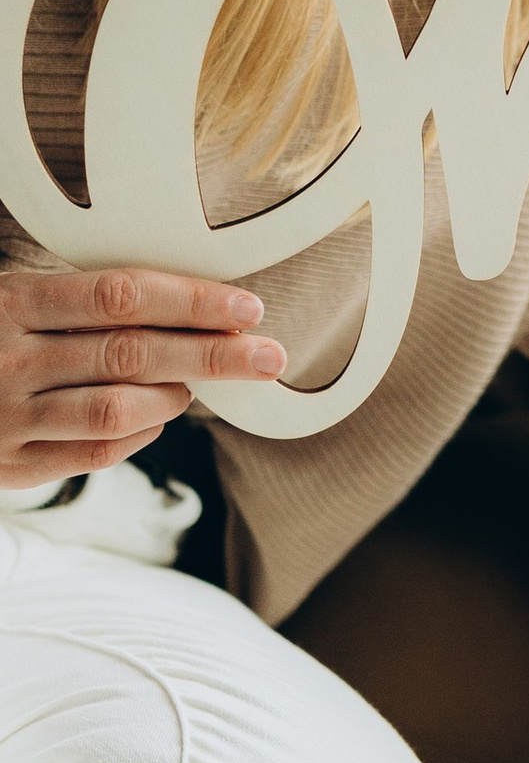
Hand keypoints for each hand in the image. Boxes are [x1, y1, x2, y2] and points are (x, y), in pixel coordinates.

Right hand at [0, 269, 283, 483]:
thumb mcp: (10, 298)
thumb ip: (78, 301)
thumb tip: (182, 302)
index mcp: (13, 302)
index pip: (121, 296)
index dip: (190, 300)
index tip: (246, 307)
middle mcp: (11, 359)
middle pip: (132, 353)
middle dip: (212, 353)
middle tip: (268, 355)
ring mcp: (8, 417)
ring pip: (117, 409)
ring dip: (174, 396)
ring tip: (200, 385)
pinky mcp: (8, 466)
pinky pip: (94, 453)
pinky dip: (139, 434)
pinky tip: (158, 415)